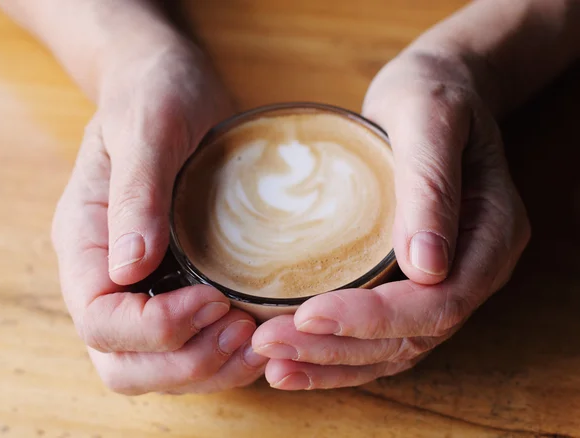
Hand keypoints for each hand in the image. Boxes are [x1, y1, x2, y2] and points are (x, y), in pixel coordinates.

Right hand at [51, 44, 266, 394]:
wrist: (171, 84)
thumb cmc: (153, 94)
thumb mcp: (146, 129)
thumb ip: (136, 195)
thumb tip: (130, 268)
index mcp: (84, 240)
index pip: (99, 319)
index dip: (156, 328)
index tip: (214, 301)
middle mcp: (106, 272)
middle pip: (122, 361)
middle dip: (183, 364)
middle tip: (241, 335)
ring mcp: (141, 283)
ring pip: (155, 365)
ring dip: (206, 369)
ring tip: (256, 343)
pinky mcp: (175, 281)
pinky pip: (187, 342)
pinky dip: (220, 355)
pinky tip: (257, 335)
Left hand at [252, 49, 529, 389]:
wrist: (434, 93)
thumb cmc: (432, 95)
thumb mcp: (430, 118)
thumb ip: (431, 184)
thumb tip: (425, 264)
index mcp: (492, 233)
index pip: (440, 302)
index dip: (376, 319)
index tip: (309, 315)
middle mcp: (472, 268)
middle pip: (412, 337)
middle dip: (337, 349)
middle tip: (269, 347)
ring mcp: (444, 279)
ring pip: (393, 348)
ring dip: (331, 363)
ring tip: (273, 365)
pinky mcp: (410, 280)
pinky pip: (380, 335)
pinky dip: (336, 354)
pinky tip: (294, 362)